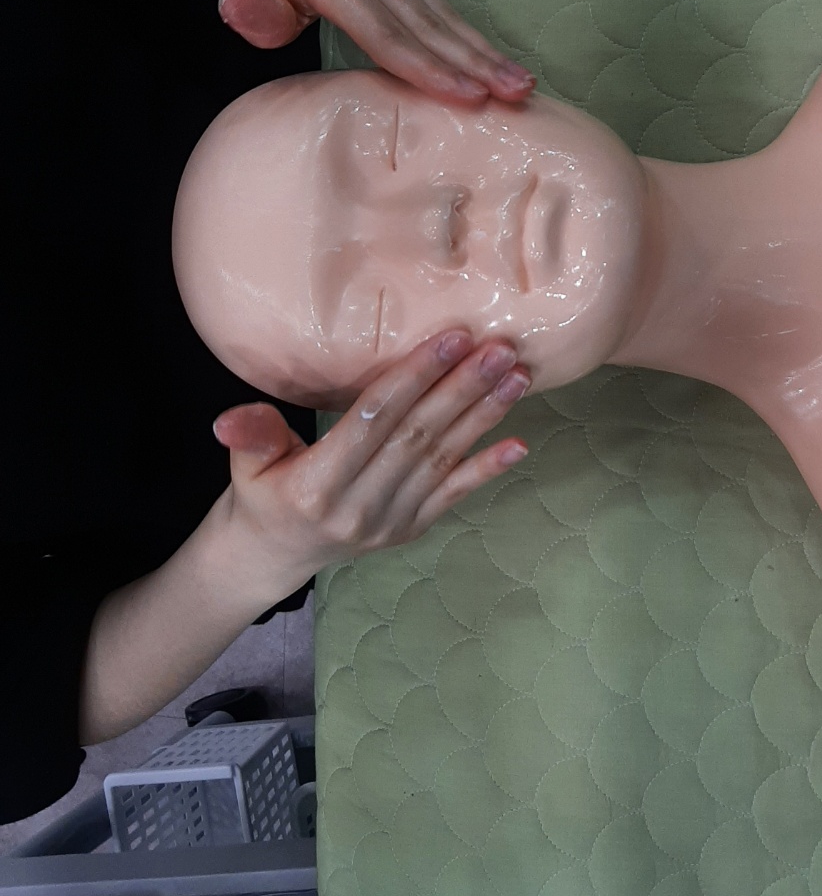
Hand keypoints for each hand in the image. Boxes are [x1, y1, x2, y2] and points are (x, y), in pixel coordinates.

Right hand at [211, 330, 530, 583]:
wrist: (272, 557)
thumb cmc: (260, 492)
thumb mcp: (245, 463)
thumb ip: (250, 435)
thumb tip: (228, 420)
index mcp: (317, 484)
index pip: (375, 419)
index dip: (415, 376)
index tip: (452, 337)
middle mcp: (359, 507)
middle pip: (419, 436)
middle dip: (463, 388)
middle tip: (500, 349)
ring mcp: (390, 522)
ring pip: (443, 460)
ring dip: (484, 416)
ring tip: (516, 377)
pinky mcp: (410, 531)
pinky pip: (454, 496)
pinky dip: (487, 469)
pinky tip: (519, 445)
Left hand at [216, 0, 534, 104]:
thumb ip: (250, 13)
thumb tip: (244, 14)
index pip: (385, 32)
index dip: (427, 67)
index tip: (465, 96)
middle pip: (427, 24)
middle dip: (474, 63)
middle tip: (514, 95)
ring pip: (443, 16)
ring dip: (484, 52)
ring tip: (522, 85)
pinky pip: (440, 11)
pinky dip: (472, 40)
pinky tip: (499, 65)